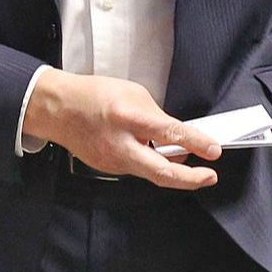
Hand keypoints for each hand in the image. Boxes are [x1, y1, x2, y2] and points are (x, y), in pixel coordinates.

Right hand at [23, 70, 222, 188]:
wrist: (57, 109)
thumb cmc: (93, 95)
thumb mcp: (131, 93)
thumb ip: (156, 116)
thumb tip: (175, 134)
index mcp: (128, 118)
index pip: (170, 133)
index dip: (197, 143)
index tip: (214, 150)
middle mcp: (121, 144)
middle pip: (163, 172)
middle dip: (192, 179)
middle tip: (209, 176)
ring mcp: (114, 161)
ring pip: (151, 171)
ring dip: (170, 165)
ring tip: (179, 154)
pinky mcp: (109, 169)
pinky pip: (137, 167)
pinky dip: (149, 161)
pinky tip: (148, 149)